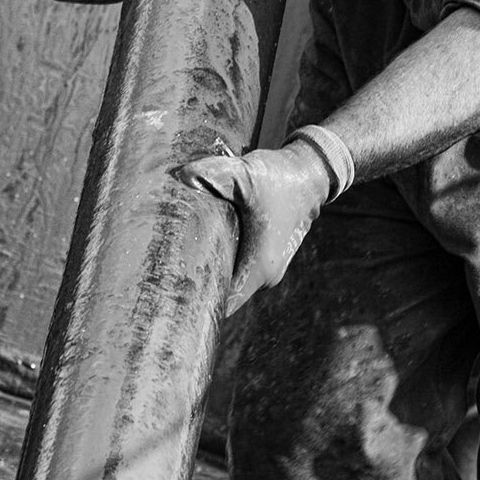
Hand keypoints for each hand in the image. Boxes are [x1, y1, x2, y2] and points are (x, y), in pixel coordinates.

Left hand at [179, 139, 331, 309]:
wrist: (312, 173)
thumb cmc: (280, 178)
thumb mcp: (244, 174)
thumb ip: (212, 175)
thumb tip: (181, 176)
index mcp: (260, 267)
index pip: (225, 305)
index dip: (199, 305)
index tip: (172, 298)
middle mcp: (266, 276)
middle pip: (226, 296)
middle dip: (200, 287)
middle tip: (167, 275)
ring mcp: (270, 270)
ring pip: (233, 282)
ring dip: (213, 275)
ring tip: (181, 262)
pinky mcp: (269, 259)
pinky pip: (241, 272)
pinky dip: (224, 266)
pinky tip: (206, 250)